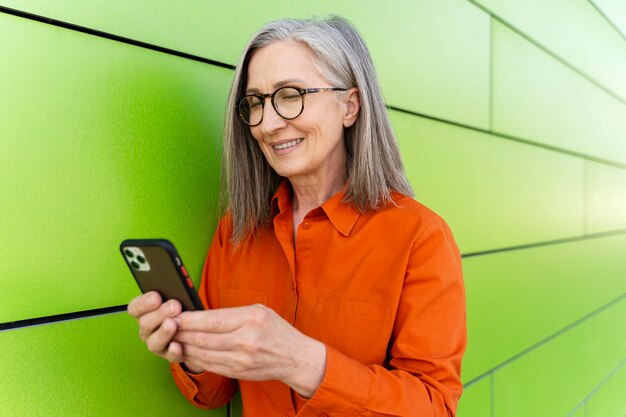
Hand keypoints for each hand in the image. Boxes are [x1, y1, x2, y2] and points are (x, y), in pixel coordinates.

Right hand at [127, 291, 186, 364]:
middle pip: (145, 323)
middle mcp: (147, 329)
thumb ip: (173, 293)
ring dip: (164, 332)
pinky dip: (173, 351)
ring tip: (173, 324)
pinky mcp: (170, 354)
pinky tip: (178, 345)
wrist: (196, 330)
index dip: (143, 303)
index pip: (135, 308)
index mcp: (145, 313)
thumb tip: (177, 288)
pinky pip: (170, 356)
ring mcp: (157, 343)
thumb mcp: (178, 297)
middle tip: (174, 306)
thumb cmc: (183, 310)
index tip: (156, 296)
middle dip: (160, 314)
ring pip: (154, 341)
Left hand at [174, 304, 326, 397]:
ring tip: (173, 338)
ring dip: (184, 346)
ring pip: (203, 353)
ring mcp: (241, 359)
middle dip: (181, 332)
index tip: (175, 314)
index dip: (189, 318)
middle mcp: (245, 340)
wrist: (295, 358)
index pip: (211, 319)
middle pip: (203, 337)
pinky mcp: (237, 372)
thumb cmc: (276, 330)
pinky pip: (209, 365)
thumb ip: (231, 313)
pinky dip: (194, 358)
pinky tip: (187, 351)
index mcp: (250, 319)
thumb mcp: (259, 311)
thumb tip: (202, 314)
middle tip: (166, 326)